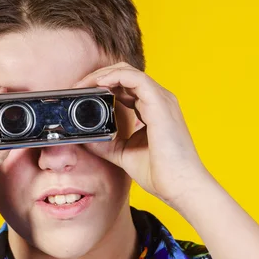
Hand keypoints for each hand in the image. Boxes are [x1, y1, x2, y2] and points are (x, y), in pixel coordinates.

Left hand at [73, 62, 214, 207]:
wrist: (180, 187)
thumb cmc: (160, 173)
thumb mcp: (124, 153)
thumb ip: (106, 143)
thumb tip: (86, 136)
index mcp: (152, 110)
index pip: (125, 86)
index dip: (102, 85)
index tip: (81, 94)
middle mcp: (158, 100)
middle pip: (124, 74)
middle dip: (98, 77)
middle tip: (77, 87)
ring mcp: (161, 99)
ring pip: (128, 72)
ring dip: (102, 74)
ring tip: (83, 85)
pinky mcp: (160, 103)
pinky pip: (135, 78)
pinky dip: (114, 76)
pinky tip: (99, 84)